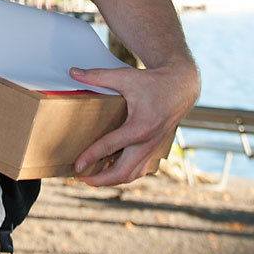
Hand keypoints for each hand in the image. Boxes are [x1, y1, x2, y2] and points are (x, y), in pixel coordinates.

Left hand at [67, 58, 198, 186]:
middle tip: (79, 177)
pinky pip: (139, 169)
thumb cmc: (153, 82)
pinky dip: (124, 174)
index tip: (76, 166)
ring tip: (91, 178)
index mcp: (139, 127)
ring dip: (111, 180)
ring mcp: (152, 148)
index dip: (90, 157)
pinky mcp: (154, 149)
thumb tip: (73, 72)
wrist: (181, 87)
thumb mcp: (125, 77)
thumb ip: (98, 76)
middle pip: (122, 172)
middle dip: (100, 179)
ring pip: (132, 174)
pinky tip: (111, 171)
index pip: (109, 147)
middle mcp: (147, 142)